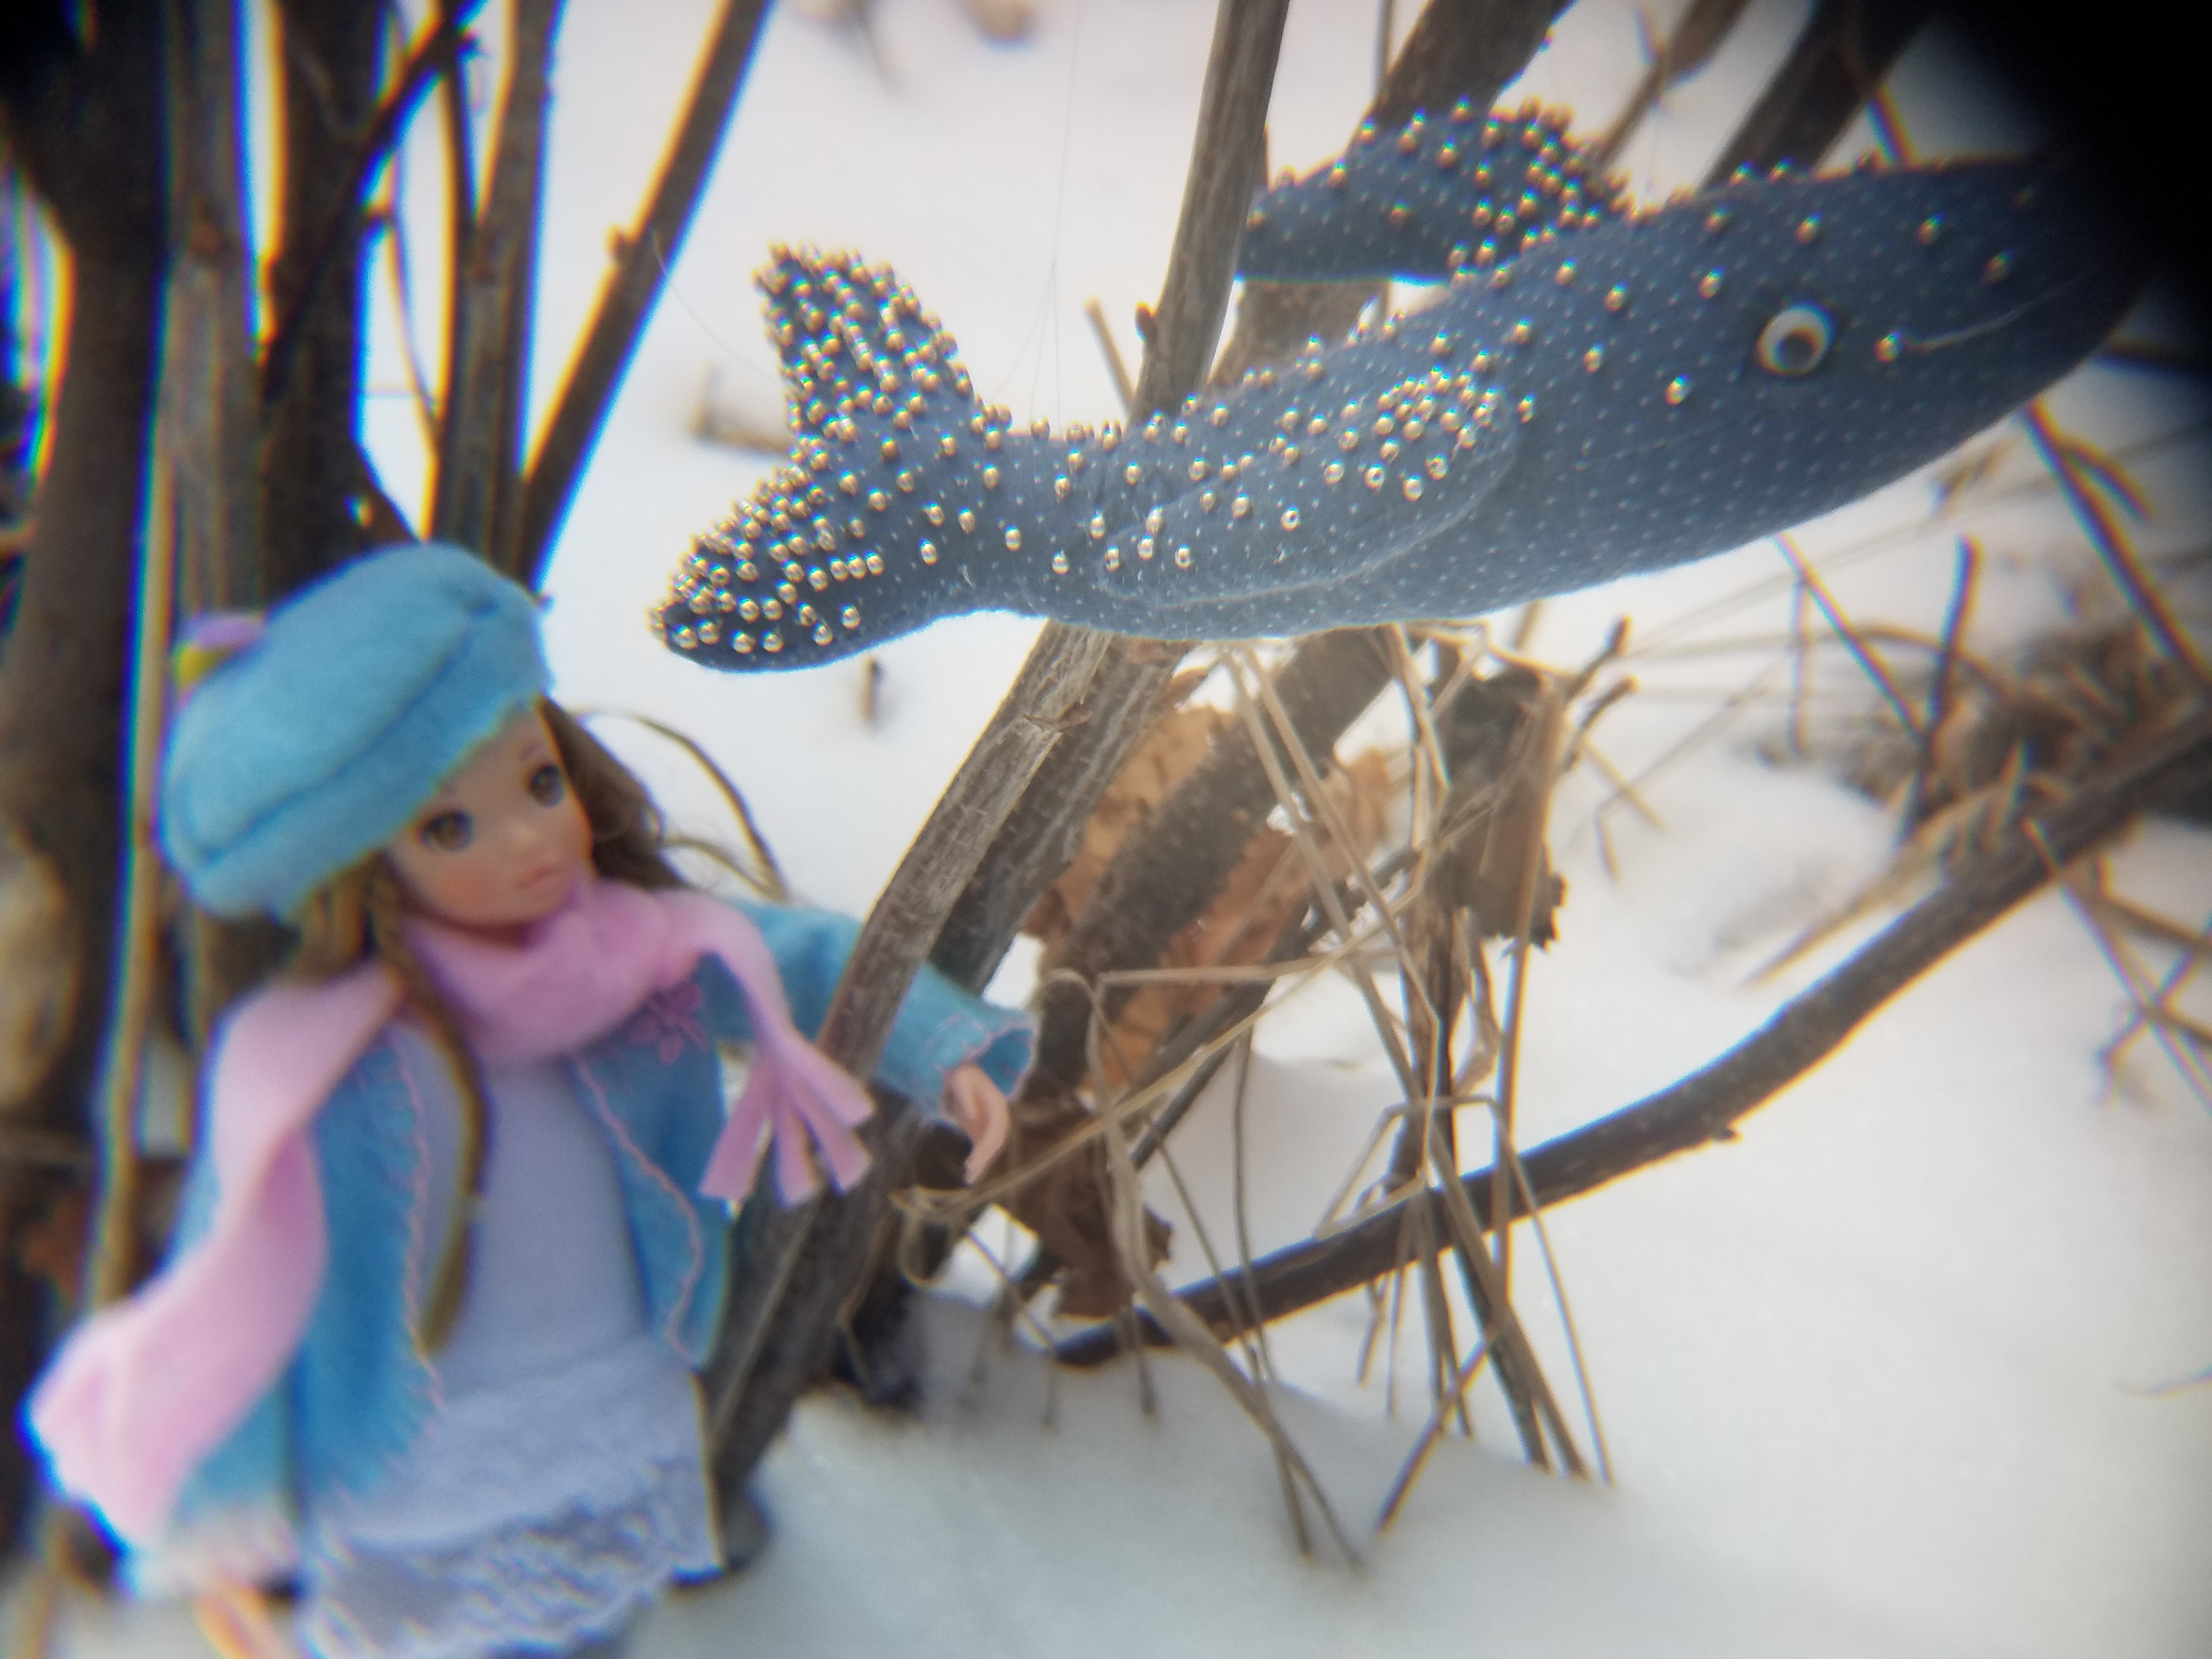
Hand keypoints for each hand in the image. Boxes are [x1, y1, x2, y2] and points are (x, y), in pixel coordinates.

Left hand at [940, 1064, 1009, 1184]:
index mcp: (997, 1105)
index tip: (977, 1156)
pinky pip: (981, 1149)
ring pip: (990, 1149)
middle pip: (996, 1141)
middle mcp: (998, 1117)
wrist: (961, 1073)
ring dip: (981, 1163)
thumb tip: (971, 1116)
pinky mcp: (980, 1130)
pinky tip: (968, 1172)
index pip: (997, 1128)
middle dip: (985, 1157)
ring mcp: (989, 1125)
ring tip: (969, 1177)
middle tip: (971, 1170)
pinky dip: (976, 1161)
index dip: (988, 1143)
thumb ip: (964, 1096)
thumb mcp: (960, 1079)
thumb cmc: (960, 1074)